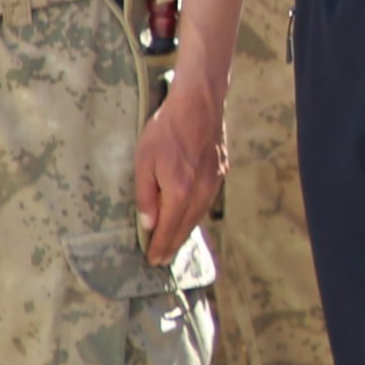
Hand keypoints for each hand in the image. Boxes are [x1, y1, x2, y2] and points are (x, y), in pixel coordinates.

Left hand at [133, 75, 225, 263]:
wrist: (199, 104)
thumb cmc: (166, 130)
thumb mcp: (144, 161)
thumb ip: (146, 195)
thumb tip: (149, 223)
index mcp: (180, 192)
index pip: (169, 229)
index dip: (159, 246)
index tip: (152, 260)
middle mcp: (201, 193)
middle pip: (186, 227)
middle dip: (173, 244)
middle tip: (162, 259)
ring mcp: (213, 183)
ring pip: (199, 216)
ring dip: (186, 231)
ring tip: (175, 242)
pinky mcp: (220, 172)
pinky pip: (207, 201)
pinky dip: (196, 214)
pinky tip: (190, 215)